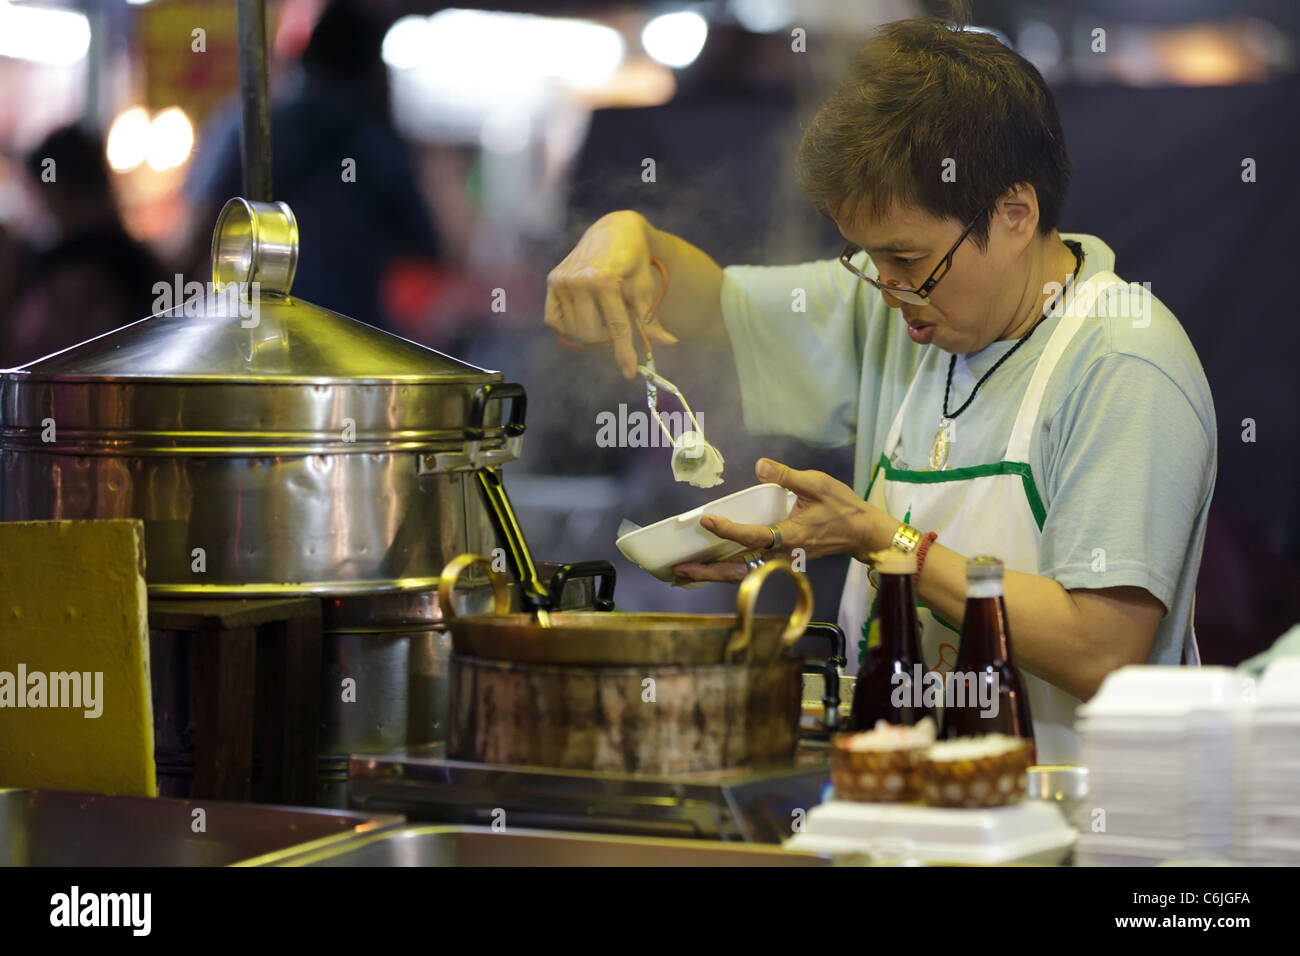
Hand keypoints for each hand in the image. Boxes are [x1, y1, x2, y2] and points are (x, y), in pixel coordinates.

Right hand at [544, 210, 677, 378]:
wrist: (612, 229)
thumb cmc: (633, 258)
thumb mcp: (644, 285)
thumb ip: (650, 317)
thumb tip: (668, 342)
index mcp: (606, 280)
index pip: (616, 327)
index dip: (624, 353)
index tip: (630, 373)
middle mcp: (579, 281)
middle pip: (592, 334)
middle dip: (607, 340)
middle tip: (617, 329)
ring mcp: (562, 281)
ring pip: (573, 331)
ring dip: (590, 334)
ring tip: (603, 320)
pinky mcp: (552, 281)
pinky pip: (554, 320)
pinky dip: (568, 327)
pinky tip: (583, 317)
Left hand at [671, 458, 898, 583]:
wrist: (863, 534)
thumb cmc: (843, 508)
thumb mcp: (818, 484)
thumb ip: (787, 476)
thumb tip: (760, 465)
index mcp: (791, 534)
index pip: (754, 535)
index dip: (729, 530)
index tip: (707, 521)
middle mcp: (783, 553)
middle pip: (741, 568)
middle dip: (709, 571)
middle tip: (678, 569)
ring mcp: (782, 560)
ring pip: (743, 574)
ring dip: (714, 575)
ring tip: (683, 573)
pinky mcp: (781, 561)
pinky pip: (750, 571)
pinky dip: (727, 572)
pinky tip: (709, 568)